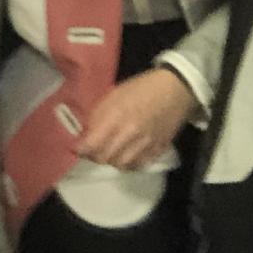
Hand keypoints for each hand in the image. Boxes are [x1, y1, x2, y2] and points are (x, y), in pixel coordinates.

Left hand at [75, 67, 197, 169]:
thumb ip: (99, 115)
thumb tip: (86, 132)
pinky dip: (129, 163)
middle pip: (105, 158)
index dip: (81, 149)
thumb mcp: (113, 94)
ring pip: (121, 165)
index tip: (76, 148)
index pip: (92, 144)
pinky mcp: (159, 150)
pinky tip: (126, 155)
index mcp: (116, 116)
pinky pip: (139, 166)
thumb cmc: (141, 87)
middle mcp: (130, 134)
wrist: (176, 89)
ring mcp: (146, 144)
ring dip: (112, 160)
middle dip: (94, 156)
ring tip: (109, 152)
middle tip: (92, 149)